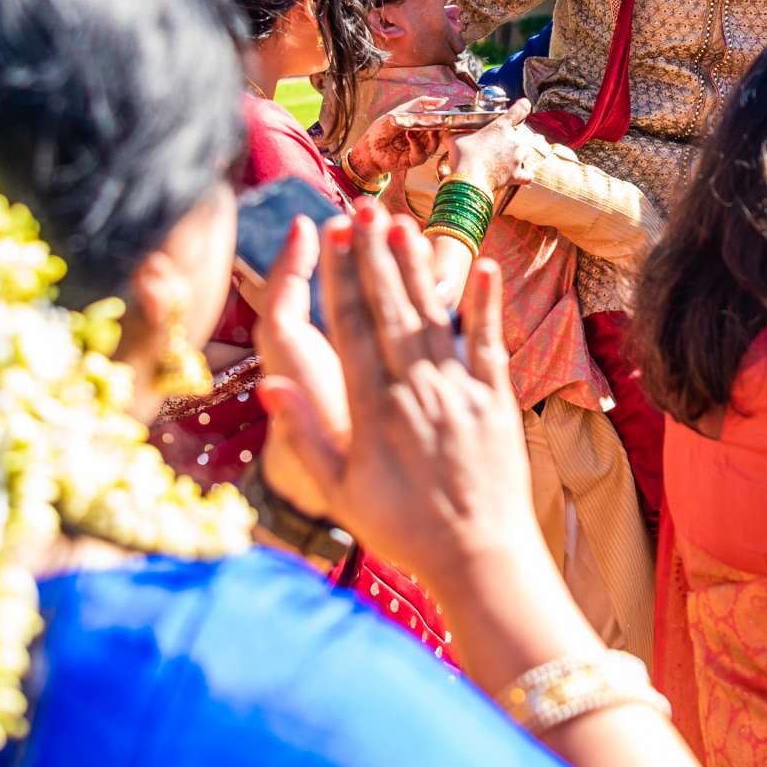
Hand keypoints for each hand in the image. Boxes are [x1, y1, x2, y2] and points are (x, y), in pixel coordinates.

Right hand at [254, 203, 541, 585]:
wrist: (479, 558)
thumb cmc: (403, 531)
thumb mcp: (340, 493)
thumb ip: (305, 435)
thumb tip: (269, 386)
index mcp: (373, 412)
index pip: (350, 330)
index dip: (339, 278)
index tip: (330, 236)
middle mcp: (416, 392)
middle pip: (391, 311)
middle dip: (374, 256)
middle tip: (362, 208)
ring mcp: (461, 392)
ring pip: (435, 318)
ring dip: (419, 269)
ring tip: (403, 223)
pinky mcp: (497, 401)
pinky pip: (490, 344)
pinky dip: (486, 305)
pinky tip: (483, 267)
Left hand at [344, 99, 452, 180]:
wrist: (367, 149)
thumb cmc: (380, 130)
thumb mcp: (400, 111)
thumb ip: (420, 104)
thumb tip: (443, 100)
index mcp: (421, 125)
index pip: (438, 120)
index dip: (444, 117)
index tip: (448, 112)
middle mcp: (422, 137)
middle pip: (440, 132)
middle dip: (441, 126)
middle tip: (441, 120)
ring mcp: (419, 149)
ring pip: (435, 143)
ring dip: (432, 136)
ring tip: (426, 128)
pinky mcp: (414, 160)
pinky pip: (423, 153)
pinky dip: (417, 143)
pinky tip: (409, 135)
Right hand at [441, 98, 534, 196]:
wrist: (469, 180)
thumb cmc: (462, 157)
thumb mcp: (454, 139)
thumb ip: (454, 134)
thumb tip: (445, 134)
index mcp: (500, 126)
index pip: (519, 109)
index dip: (522, 106)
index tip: (523, 105)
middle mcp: (513, 140)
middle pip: (521, 133)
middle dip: (511, 137)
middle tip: (497, 145)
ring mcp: (517, 157)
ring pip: (526, 151)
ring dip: (518, 153)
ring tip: (504, 159)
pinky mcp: (517, 174)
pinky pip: (528, 175)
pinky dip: (524, 175)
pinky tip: (518, 175)